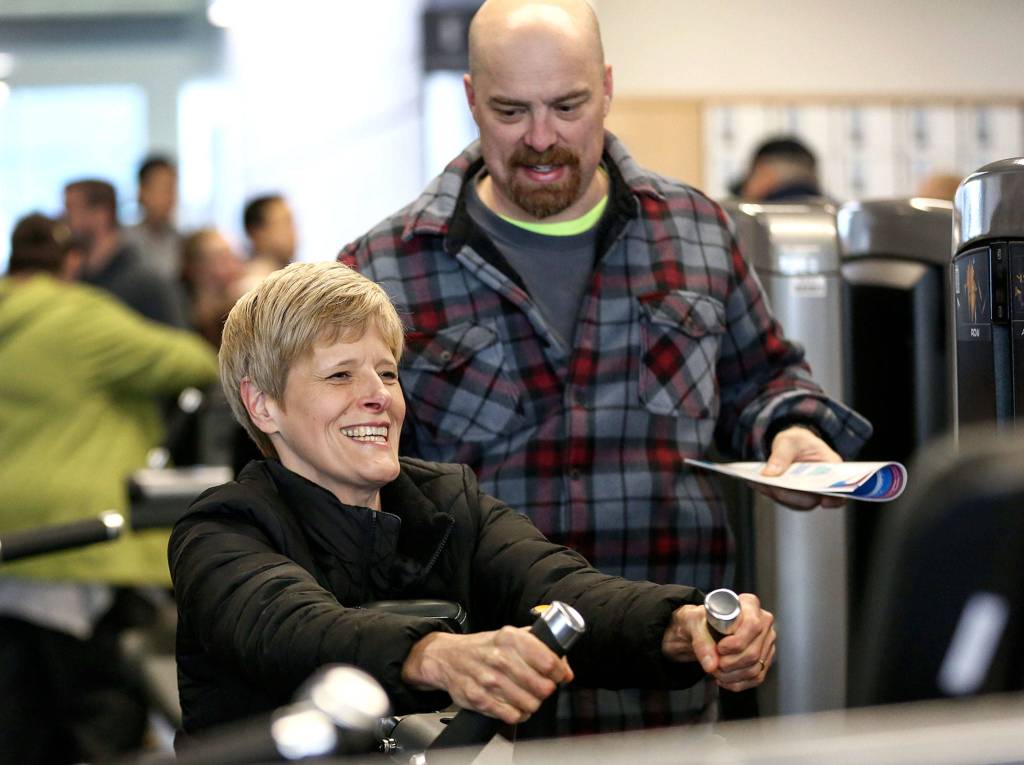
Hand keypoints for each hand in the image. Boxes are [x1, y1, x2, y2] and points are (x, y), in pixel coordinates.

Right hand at [401, 627, 572, 723]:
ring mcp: (488, 680)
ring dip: (532, 703)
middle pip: (542, 687)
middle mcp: (500, 658)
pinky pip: (512, 715)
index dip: (559, 673)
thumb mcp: (510, 635)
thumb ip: (539, 645)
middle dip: (546, 690)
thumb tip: (564, 666)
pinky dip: (518, 714)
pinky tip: (514, 706)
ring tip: (527, 697)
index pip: (549, 662)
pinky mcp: (479, 698)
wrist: (448, 657)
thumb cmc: (484, 647)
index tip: (559, 676)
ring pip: (530, 704)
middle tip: (541, 687)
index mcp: (511, 638)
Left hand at [661, 593, 774, 691]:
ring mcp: (766, 641)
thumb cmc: (699, 620)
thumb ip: (701, 641)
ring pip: (755, 667)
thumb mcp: (693, 622)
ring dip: (732, 675)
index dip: (737, 642)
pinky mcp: (765, 658)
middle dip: (730, 663)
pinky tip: (724, 679)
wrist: (700, 629)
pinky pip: (756, 677)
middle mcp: (763, 621)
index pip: (753, 625)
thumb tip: (712, 664)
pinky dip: (738, 683)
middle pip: (754, 651)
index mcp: (749, 604)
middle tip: (714, 664)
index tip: (720, 648)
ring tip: (716, 672)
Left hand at [756, 426, 843, 509]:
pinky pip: (780, 496)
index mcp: (832, 469)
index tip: (826, 501)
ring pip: (793, 501)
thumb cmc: (798, 441)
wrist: (792, 444)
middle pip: (810, 499)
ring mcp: (806, 494)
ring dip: (775, 493)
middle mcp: (821, 486)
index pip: (840, 490)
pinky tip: (755, 481)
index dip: (836, 498)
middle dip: (791, 495)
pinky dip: (768, 490)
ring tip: (759, 483)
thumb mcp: (791, 440)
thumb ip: (782, 455)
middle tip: (774, 488)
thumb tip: (769, 474)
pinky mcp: (792, 496)